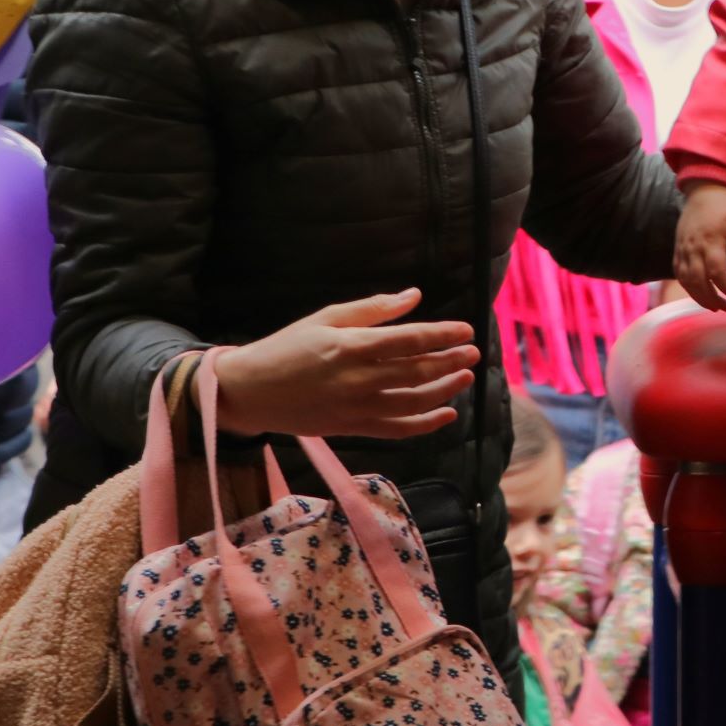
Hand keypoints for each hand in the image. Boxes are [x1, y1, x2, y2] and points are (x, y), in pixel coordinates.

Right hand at [214, 288, 480, 438]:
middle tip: (474, 352)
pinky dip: (426, 424)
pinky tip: (447, 414)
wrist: (250, 390)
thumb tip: (414, 296)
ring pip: (414, 402)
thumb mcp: (326, 317)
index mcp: (351, 346)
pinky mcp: (353, 428)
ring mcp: (356, 408)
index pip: (409, 340)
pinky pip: (398, 429)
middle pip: (417, 371)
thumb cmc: (288, 346)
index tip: (467, 330)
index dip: (443, 335)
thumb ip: (373, 309)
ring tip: (465, 377)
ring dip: (445, 390)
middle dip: (451, 361)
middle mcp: (358, 379)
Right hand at [674, 182, 725, 312]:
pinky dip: (687, 286)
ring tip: (713, 306)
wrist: (704, 190)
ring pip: (686, 280)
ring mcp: (683, 248)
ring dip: (698, 296)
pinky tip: (698, 293)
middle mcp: (693, 247)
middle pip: (698, 281)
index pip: (716, 272)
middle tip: (725, 308)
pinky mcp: (677, 248)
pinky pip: (678, 272)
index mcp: (711, 240)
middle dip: (711, 298)